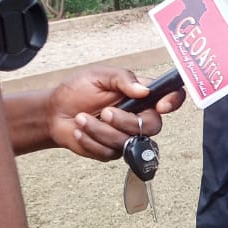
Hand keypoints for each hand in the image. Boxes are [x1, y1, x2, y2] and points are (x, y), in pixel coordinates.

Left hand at [48, 66, 185, 159]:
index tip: (160, 105)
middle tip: (105, 112)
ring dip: (101, 130)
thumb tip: (144, 90)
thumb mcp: (99, 75)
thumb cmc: (77, 90)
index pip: (170, 97)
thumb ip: (123, 79)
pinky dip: (91, 141)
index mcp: (141, 95)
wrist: (54, 112)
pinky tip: (80, 131)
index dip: (173, 102)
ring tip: (82, 118)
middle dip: (127, 121)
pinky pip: (110, 152)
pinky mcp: (111, 151)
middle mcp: (139, 116)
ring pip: (128, 141)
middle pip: (152, 126)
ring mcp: (126, 136)